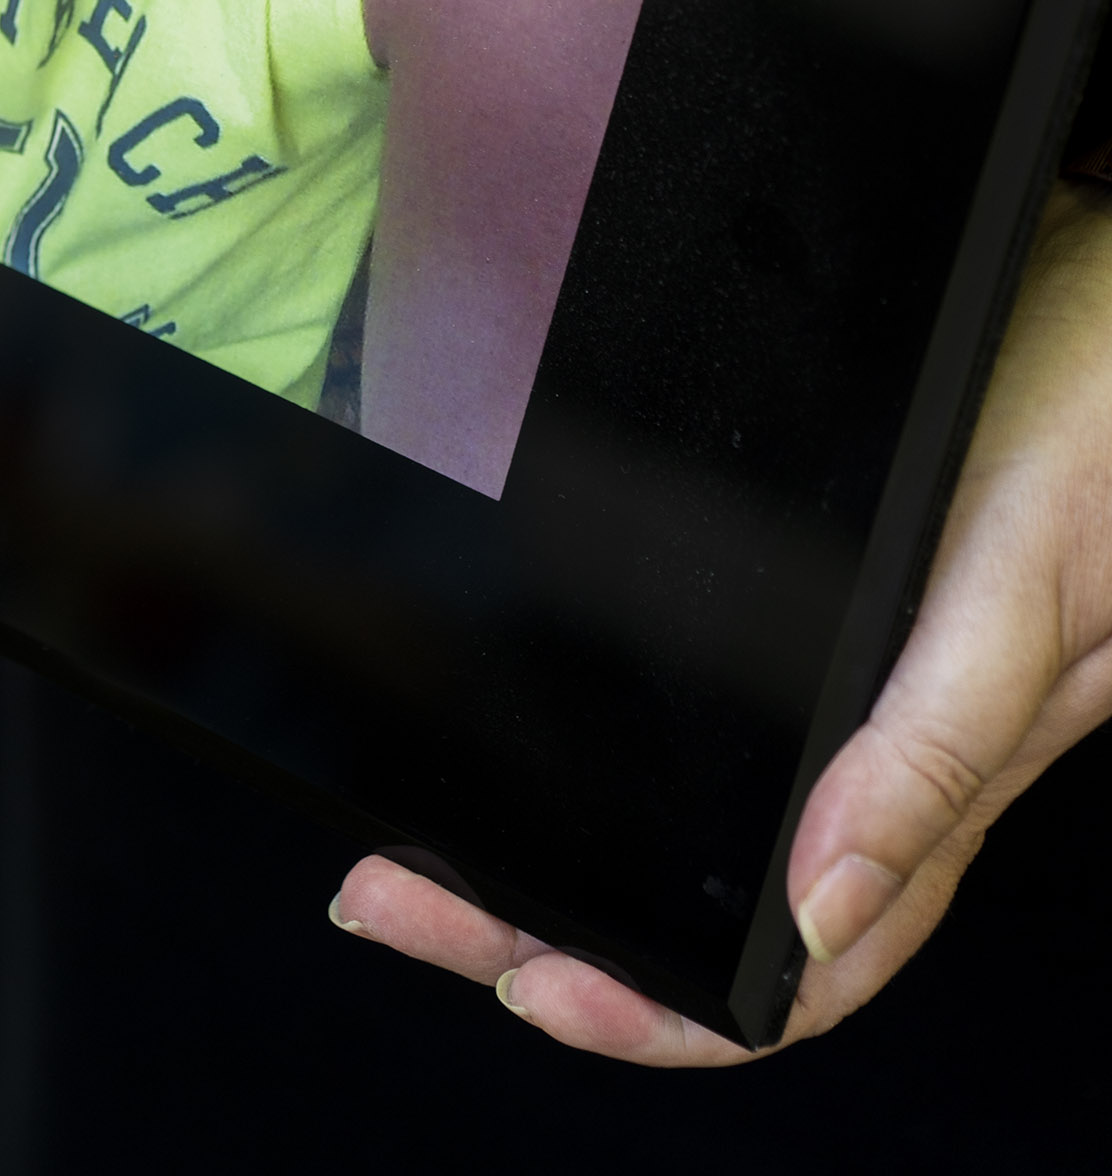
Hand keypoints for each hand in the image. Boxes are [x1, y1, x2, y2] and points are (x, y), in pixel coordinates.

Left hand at [329, 174, 1111, 1059]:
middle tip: (391, 892)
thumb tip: (824, 910)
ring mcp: (868, 679)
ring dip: (563, 842)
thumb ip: (938, 750)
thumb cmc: (1104, 420)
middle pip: (713, 912)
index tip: (523, 985)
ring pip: (705, 827)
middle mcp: (890, 752)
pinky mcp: (849, 597)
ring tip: (426, 832)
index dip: (658, 1013)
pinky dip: (613, 735)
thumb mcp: (1025, 588)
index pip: (791, 973)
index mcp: (932, 780)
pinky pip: (723, 715)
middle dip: (544, 924)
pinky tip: (532, 710)